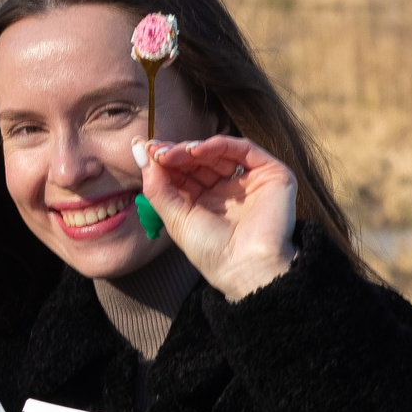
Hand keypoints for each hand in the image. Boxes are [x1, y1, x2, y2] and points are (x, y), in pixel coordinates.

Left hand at [135, 133, 298, 300]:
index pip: (185, 171)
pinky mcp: (271, 173)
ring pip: (219, 151)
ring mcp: (250, 180)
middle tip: (155, 151)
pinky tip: (195, 151)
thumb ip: (157, 186)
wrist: (246, 267)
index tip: (144, 150)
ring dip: (192, 148)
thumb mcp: (175, 217)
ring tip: (169, 154)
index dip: (164, 160)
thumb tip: (140, 152)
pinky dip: (218, 145)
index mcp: (207, 201)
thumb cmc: (211, 251)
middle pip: (200, 159)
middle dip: (175, 153)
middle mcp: (228, 189)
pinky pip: (244, 149)